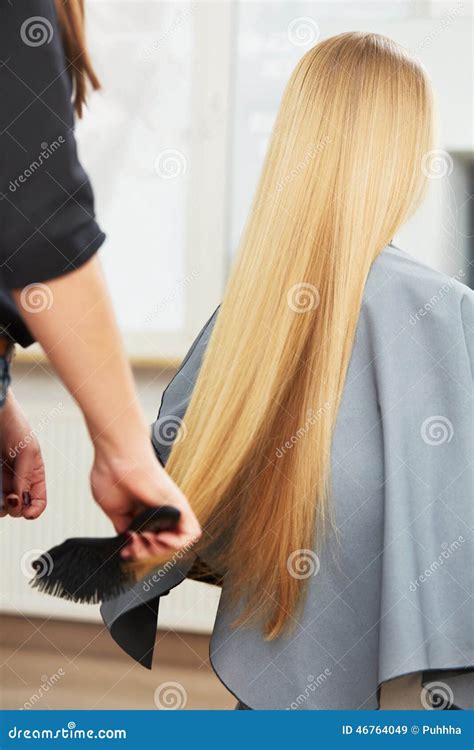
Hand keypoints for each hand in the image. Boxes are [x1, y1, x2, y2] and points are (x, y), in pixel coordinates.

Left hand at [0, 392, 46, 518]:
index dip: (34, 511)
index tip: (26, 513)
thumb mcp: (27, 452)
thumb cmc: (15, 428)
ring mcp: (3, 482)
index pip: (39, 502)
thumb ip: (25, 477)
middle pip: (19, 508)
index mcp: (35, 476)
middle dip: (15, 508)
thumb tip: (21, 500)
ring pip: (3, 506)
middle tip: (8, 498)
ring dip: (1, 507)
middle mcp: (19, 482)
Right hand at [90, 431, 200, 557]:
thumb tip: (127, 541)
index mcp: (143, 512)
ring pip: (178, 542)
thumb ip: (123, 527)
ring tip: (146, 542)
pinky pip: (190, 532)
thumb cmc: (112, 473)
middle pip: (163, 545)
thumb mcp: (114, 510)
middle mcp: (159, 510)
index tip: (127, 551)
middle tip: (135, 546)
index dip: (139, 552)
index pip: (150, 542)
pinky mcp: (179, 504)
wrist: (117, 457)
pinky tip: (160, 539)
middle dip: (148, 553)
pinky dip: (177, 543)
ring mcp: (170, 508)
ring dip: (162, 550)